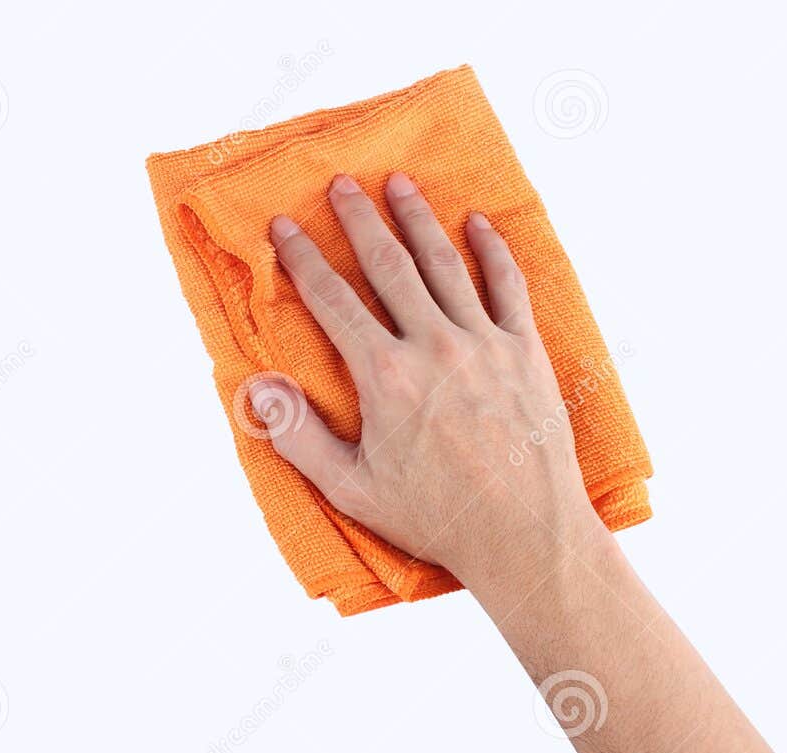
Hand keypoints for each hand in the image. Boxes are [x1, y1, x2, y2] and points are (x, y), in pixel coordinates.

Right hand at [252, 172, 604, 593]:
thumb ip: (300, 437)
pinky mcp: (526, 351)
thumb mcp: (352, 489)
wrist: (524, 533)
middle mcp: (435, 344)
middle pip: (389, 264)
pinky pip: (507, 285)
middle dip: (360, 218)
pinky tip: (478, 224)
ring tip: (400, 185)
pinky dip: (491, 249)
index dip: (304, 259)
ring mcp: (485, 343)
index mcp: (385, 375)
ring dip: (418, 219)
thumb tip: (259, 390)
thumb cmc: (435, 518)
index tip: (284, 226)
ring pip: (445, 263)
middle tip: (341, 184)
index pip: (333, 300)